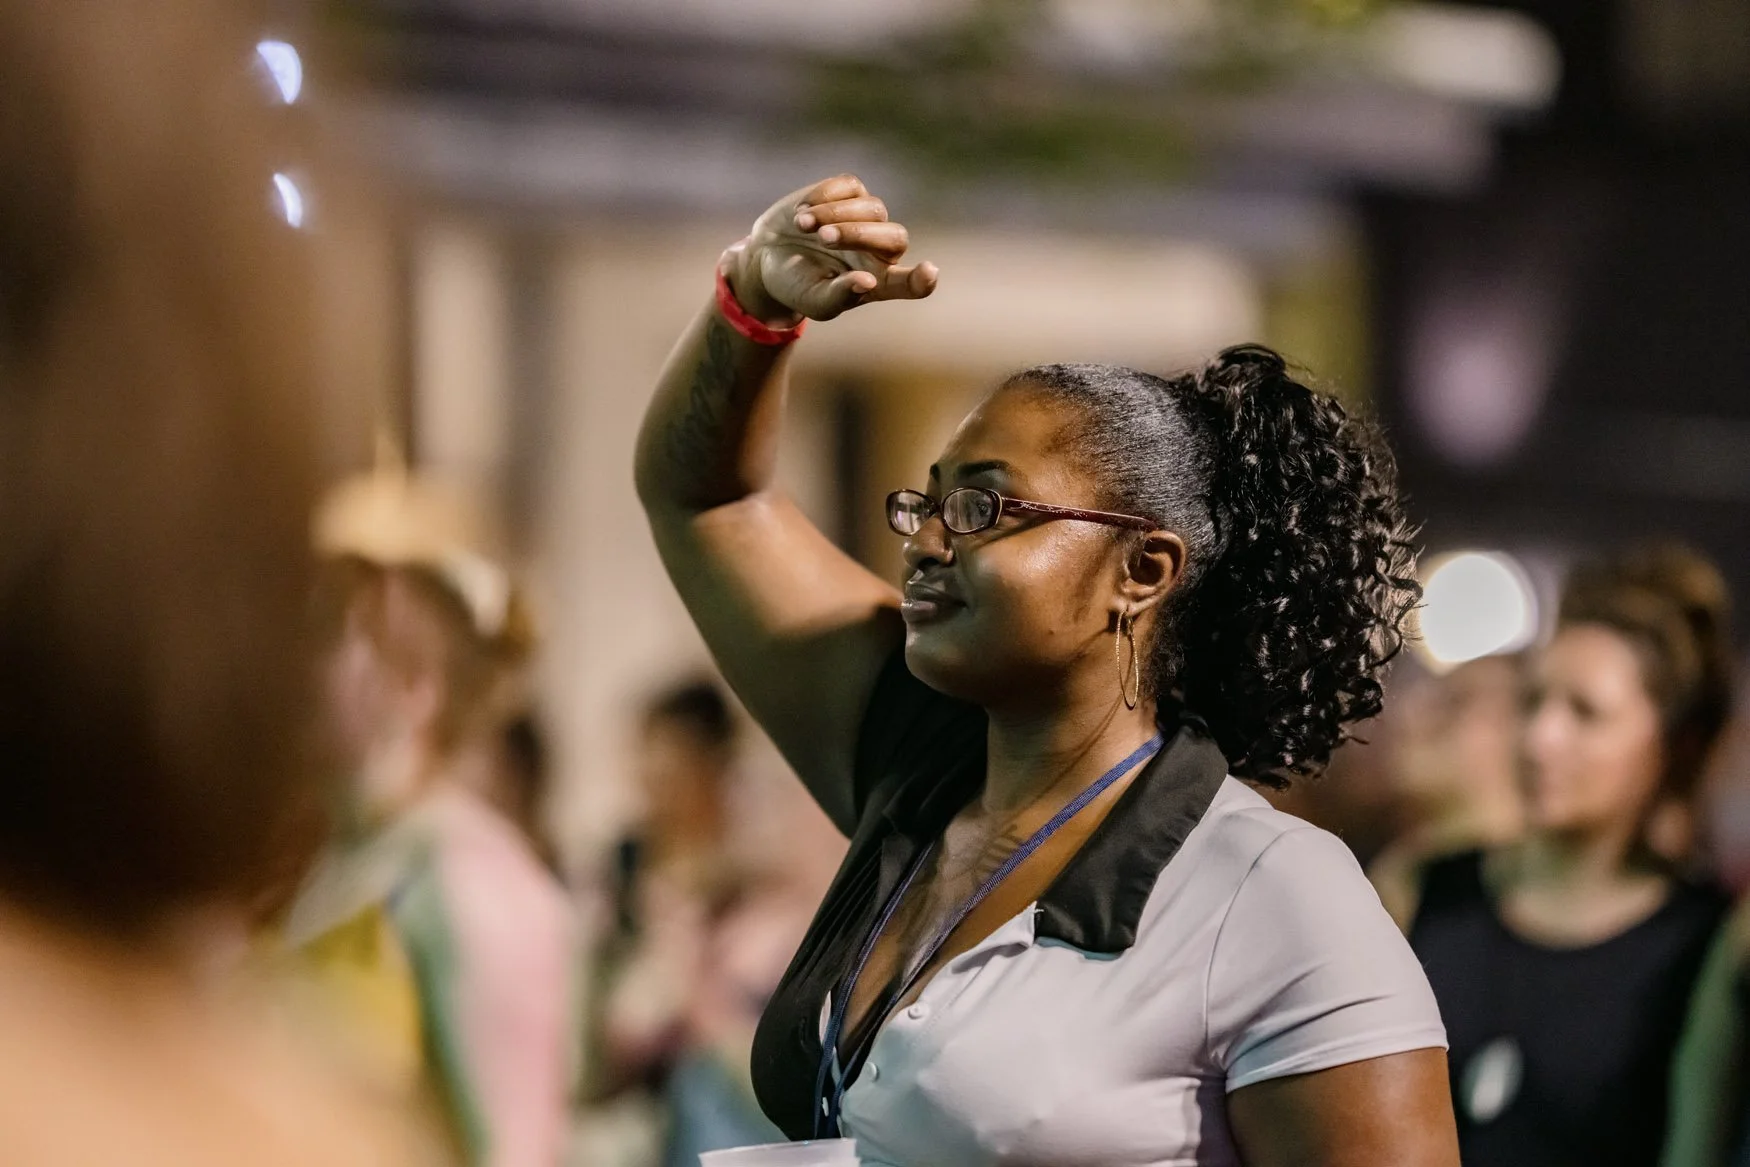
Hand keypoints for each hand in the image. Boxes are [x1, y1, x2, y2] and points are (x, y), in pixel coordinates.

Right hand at [724, 174, 938, 324]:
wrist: (768, 256)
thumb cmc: (797, 286)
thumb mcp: (814, 300)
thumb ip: (840, 297)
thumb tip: (867, 282)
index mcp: (878, 283)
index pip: (911, 284)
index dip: (922, 280)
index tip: (928, 271)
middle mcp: (880, 250)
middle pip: (894, 237)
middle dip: (859, 234)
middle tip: (824, 239)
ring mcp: (869, 219)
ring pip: (873, 209)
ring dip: (835, 214)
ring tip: (802, 226)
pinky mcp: (851, 193)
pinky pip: (849, 187)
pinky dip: (823, 197)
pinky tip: (802, 213)